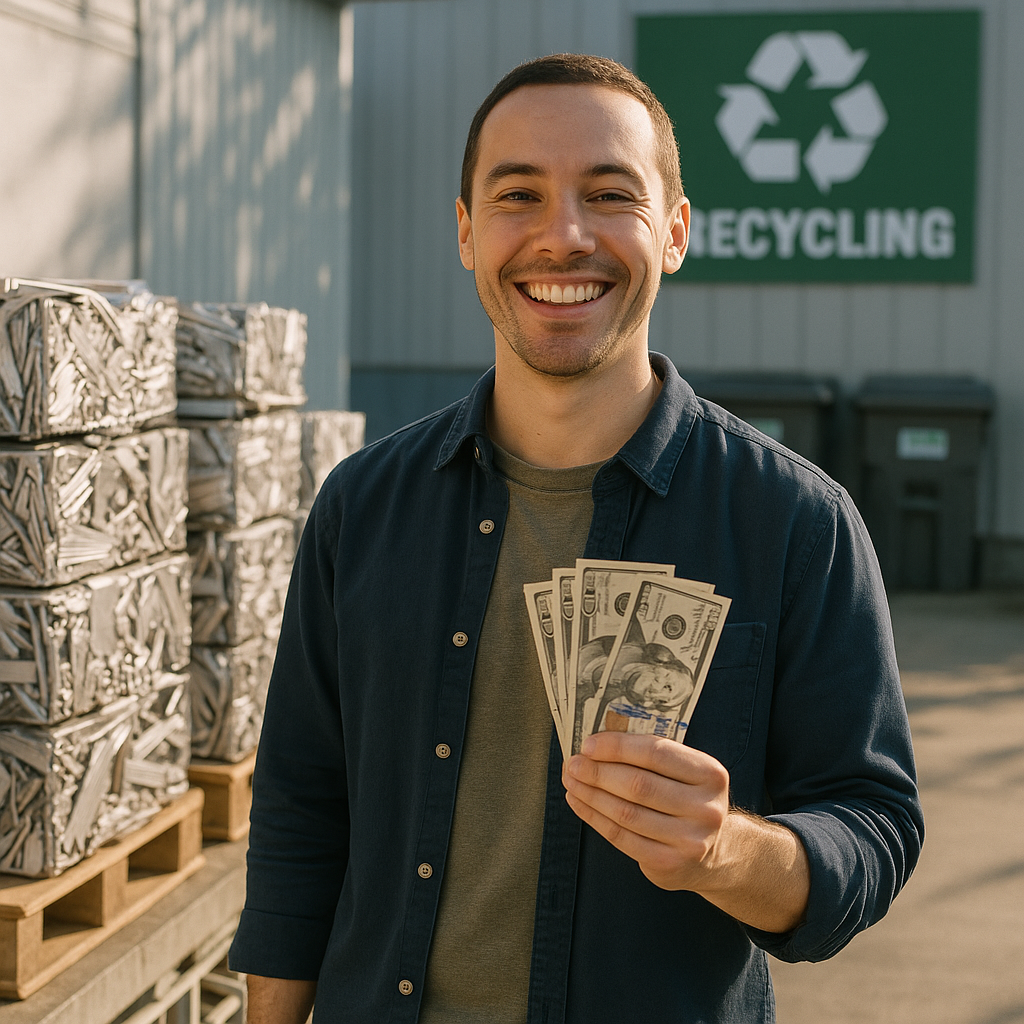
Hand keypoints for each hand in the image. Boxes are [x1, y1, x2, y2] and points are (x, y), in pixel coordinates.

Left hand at [562, 732, 729, 891]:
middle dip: (598, 772)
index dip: (617, 747)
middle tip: (573, 763)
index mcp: (710, 774)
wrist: (713, 852)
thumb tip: (598, 745)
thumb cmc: (687, 800)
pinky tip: (579, 802)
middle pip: (638, 785)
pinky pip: (621, 837)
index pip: (656, 753)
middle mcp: (705, 807)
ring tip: (571, 781)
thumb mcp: (685, 773)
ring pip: (626, 813)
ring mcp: (689, 839)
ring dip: (591, 794)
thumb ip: (651, 757)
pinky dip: (594, 817)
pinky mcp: (669, 863)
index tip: (588, 744)